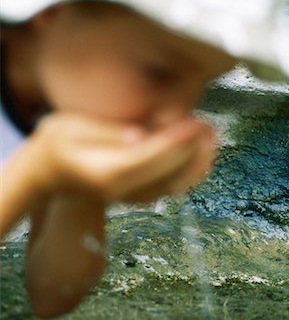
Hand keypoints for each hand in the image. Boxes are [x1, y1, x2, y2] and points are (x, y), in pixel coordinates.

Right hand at [31, 112, 216, 201]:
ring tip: (211, 139)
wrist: (45, 172)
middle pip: (168, 174)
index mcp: (106, 172)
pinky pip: (168, 187)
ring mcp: (129, 196)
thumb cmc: (56, 144)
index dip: (177, 140)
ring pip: (173, 185)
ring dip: (196, 164)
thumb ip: (106, 132)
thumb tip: (139, 136)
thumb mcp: (70, 127)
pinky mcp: (134, 194)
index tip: (195, 123)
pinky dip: (188, 173)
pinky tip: (199, 156)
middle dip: (193, 151)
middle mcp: (121, 189)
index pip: (150, 157)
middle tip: (209, 127)